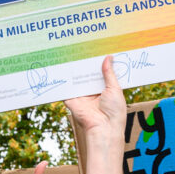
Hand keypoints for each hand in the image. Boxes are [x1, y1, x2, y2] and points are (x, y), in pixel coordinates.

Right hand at [64, 56, 125, 173]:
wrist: (103, 128)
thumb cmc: (114, 111)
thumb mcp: (115, 88)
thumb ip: (110, 73)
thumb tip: (109, 57)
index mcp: (105, 89)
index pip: (100, 72)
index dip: (99, 62)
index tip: (97, 48)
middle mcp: (92, 91)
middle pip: (87, 73)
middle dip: (85, 62)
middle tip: (83, 45)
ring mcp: (81, 95)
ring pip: (76, 78)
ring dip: (73, 67)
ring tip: (70, 50)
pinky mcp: (71, 99)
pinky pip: (65, 87)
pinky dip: (62, 78)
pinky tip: (59, 64)